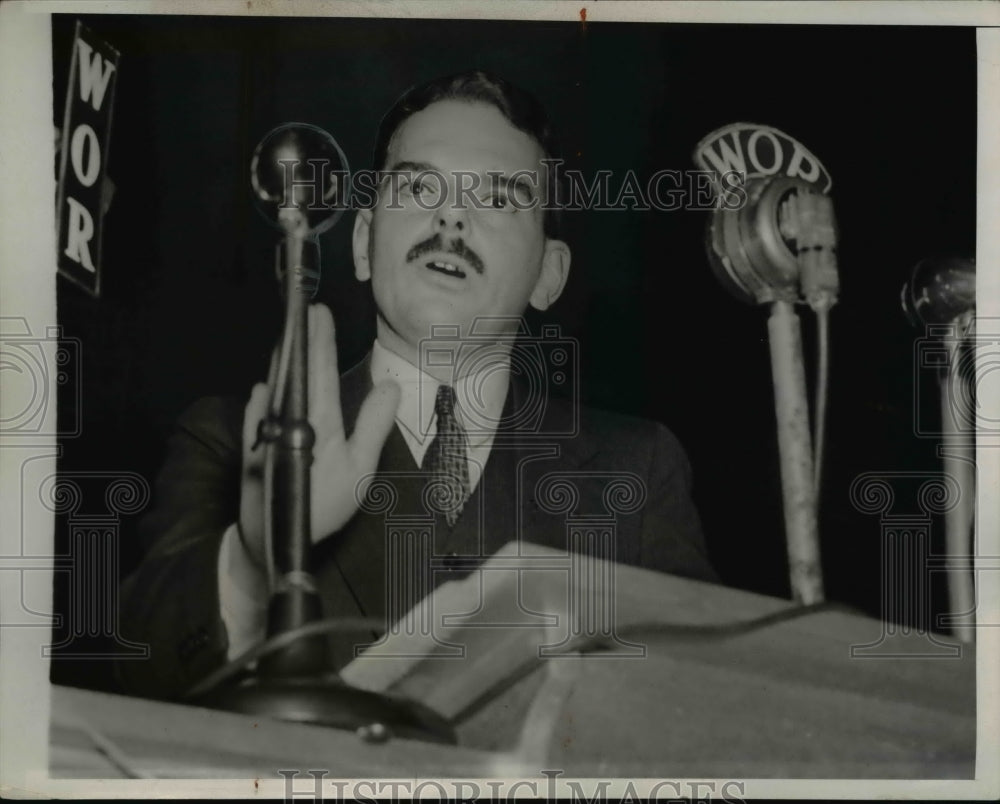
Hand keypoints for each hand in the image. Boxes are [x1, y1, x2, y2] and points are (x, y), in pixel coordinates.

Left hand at [238, 303, 399, 568]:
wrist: (270, 534)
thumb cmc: (323, 503)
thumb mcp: (360, 469)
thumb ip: (374, 425)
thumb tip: (390, 386)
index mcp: (320, 419)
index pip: (320, 368)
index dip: (320, 338)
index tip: (320, 311)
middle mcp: (288, 414)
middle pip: (294, 368)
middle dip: (300, 340)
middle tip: (305, 314)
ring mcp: (265, 425)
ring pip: (274, 383)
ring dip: (282, 360)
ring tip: (289, 340)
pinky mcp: (252, 439)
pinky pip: (259, 405)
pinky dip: (267, 389)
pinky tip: (267, 383)